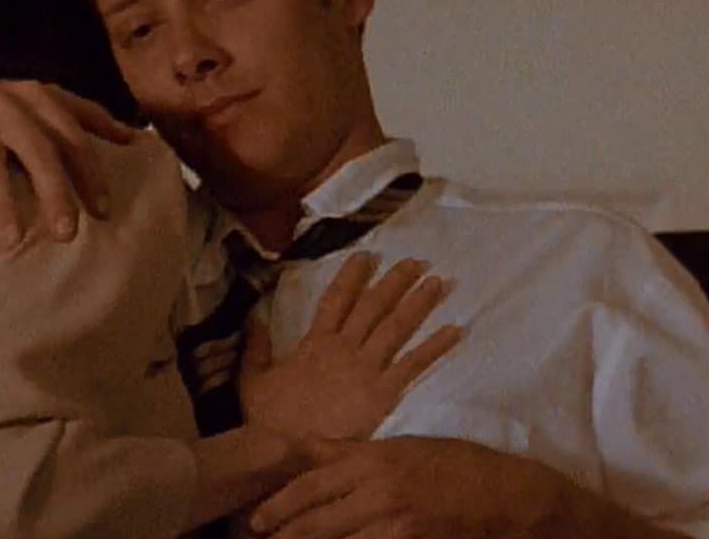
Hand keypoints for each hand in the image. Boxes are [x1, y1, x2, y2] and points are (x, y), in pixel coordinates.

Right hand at [0, 79, 137, 249]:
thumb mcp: (37, 107)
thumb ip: (81, 118)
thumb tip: (136, 139)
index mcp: (36, 98)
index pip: (72, 135)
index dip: (89, 172)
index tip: (103, 210)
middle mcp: (4, 104)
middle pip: (38, 150)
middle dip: (55, 192)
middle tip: (67, 234)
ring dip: (2, 206)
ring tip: (12, 244)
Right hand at [239, 253, 461, 443]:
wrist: (284, 453)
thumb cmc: (268, 421)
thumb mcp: (252, 380)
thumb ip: (256, 348)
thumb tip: (254, 316)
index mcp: (316, 342)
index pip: (336, 299)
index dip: (352, 276)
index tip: (368, 255)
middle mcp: (344, 348)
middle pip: (374, 306)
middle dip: (395, 282)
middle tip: (417, 261)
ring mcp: (365, 369)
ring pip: (397, 327)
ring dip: (418, 304)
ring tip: (438, 282)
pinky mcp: (382, 394)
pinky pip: (413, 365)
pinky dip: (435, 347)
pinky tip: (455, 331)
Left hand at [250, 437, 559, 538]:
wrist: (507, 495)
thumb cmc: (455, 465)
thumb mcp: (400, 447)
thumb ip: (348, 451)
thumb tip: (307, 445)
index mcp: (373, 461)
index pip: (312, 484)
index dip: (280, 505)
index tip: (256, 520)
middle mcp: (379, 493)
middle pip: (317, 523)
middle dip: (286, 536)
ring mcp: (396, 526)